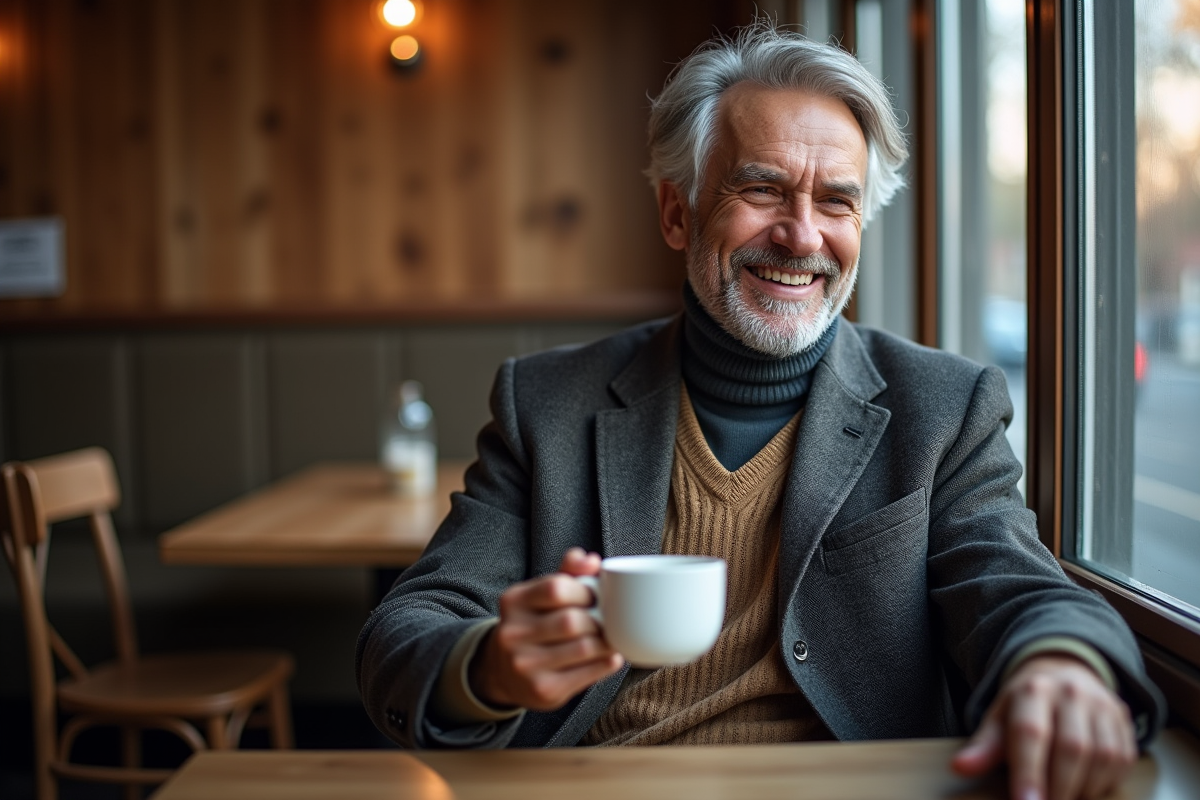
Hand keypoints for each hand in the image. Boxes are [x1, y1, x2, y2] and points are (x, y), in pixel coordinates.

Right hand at [469, 547, 623, 710]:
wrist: (502, 672)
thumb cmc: (532, 625)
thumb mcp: (539, 595)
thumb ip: (566, 573)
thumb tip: (590, 559)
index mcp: (513, 602)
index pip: (557, 588)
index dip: (585, 591)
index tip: (595, 597)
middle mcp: (513, 633)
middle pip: (572, 621)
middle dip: (598, 620)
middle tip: (606, 620)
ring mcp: (526, 665)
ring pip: (584, 648)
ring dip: (606, 642)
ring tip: (610, 638)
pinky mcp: (543, 690)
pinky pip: (588, 674)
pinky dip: (607, 663)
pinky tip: (608, 657)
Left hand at [952, 654, 1136, 799]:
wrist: (1063, 672)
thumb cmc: (1026, 704)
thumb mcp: (999, 717)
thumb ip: (984, 746)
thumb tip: (961, 768)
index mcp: (1033, 690)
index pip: (1031, 733)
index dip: (1029, 773)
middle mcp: (1071, 692)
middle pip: (1071, 748)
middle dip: (1059, 789)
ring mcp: (1102, 705)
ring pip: (1102, 757)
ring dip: (1084, 789)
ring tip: (1063, 797)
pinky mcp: (1123, 720)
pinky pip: (1122, 760)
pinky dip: (1104, 783)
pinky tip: (1086, 787)